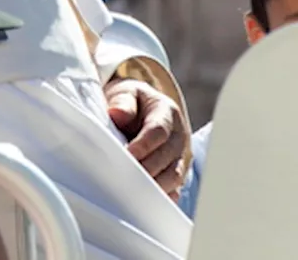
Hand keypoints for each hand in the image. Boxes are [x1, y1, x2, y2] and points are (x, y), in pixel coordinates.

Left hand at [106, 78, 186, 196]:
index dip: (143, 145)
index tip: (126, 155)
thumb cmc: (130, 103)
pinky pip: (174, 190)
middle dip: (146, 170)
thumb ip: (122, 101)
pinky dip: (161, 198)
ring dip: (153, 187)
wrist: (140, 109)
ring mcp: (180, 157)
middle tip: (123, 181)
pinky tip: (144, 205)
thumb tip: (117, 113)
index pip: (158, 131)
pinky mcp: (177, 174)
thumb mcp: (125, 93)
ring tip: (130, 195)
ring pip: (173, 177)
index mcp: (166, 112)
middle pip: (167, 158)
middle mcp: (178, 136)